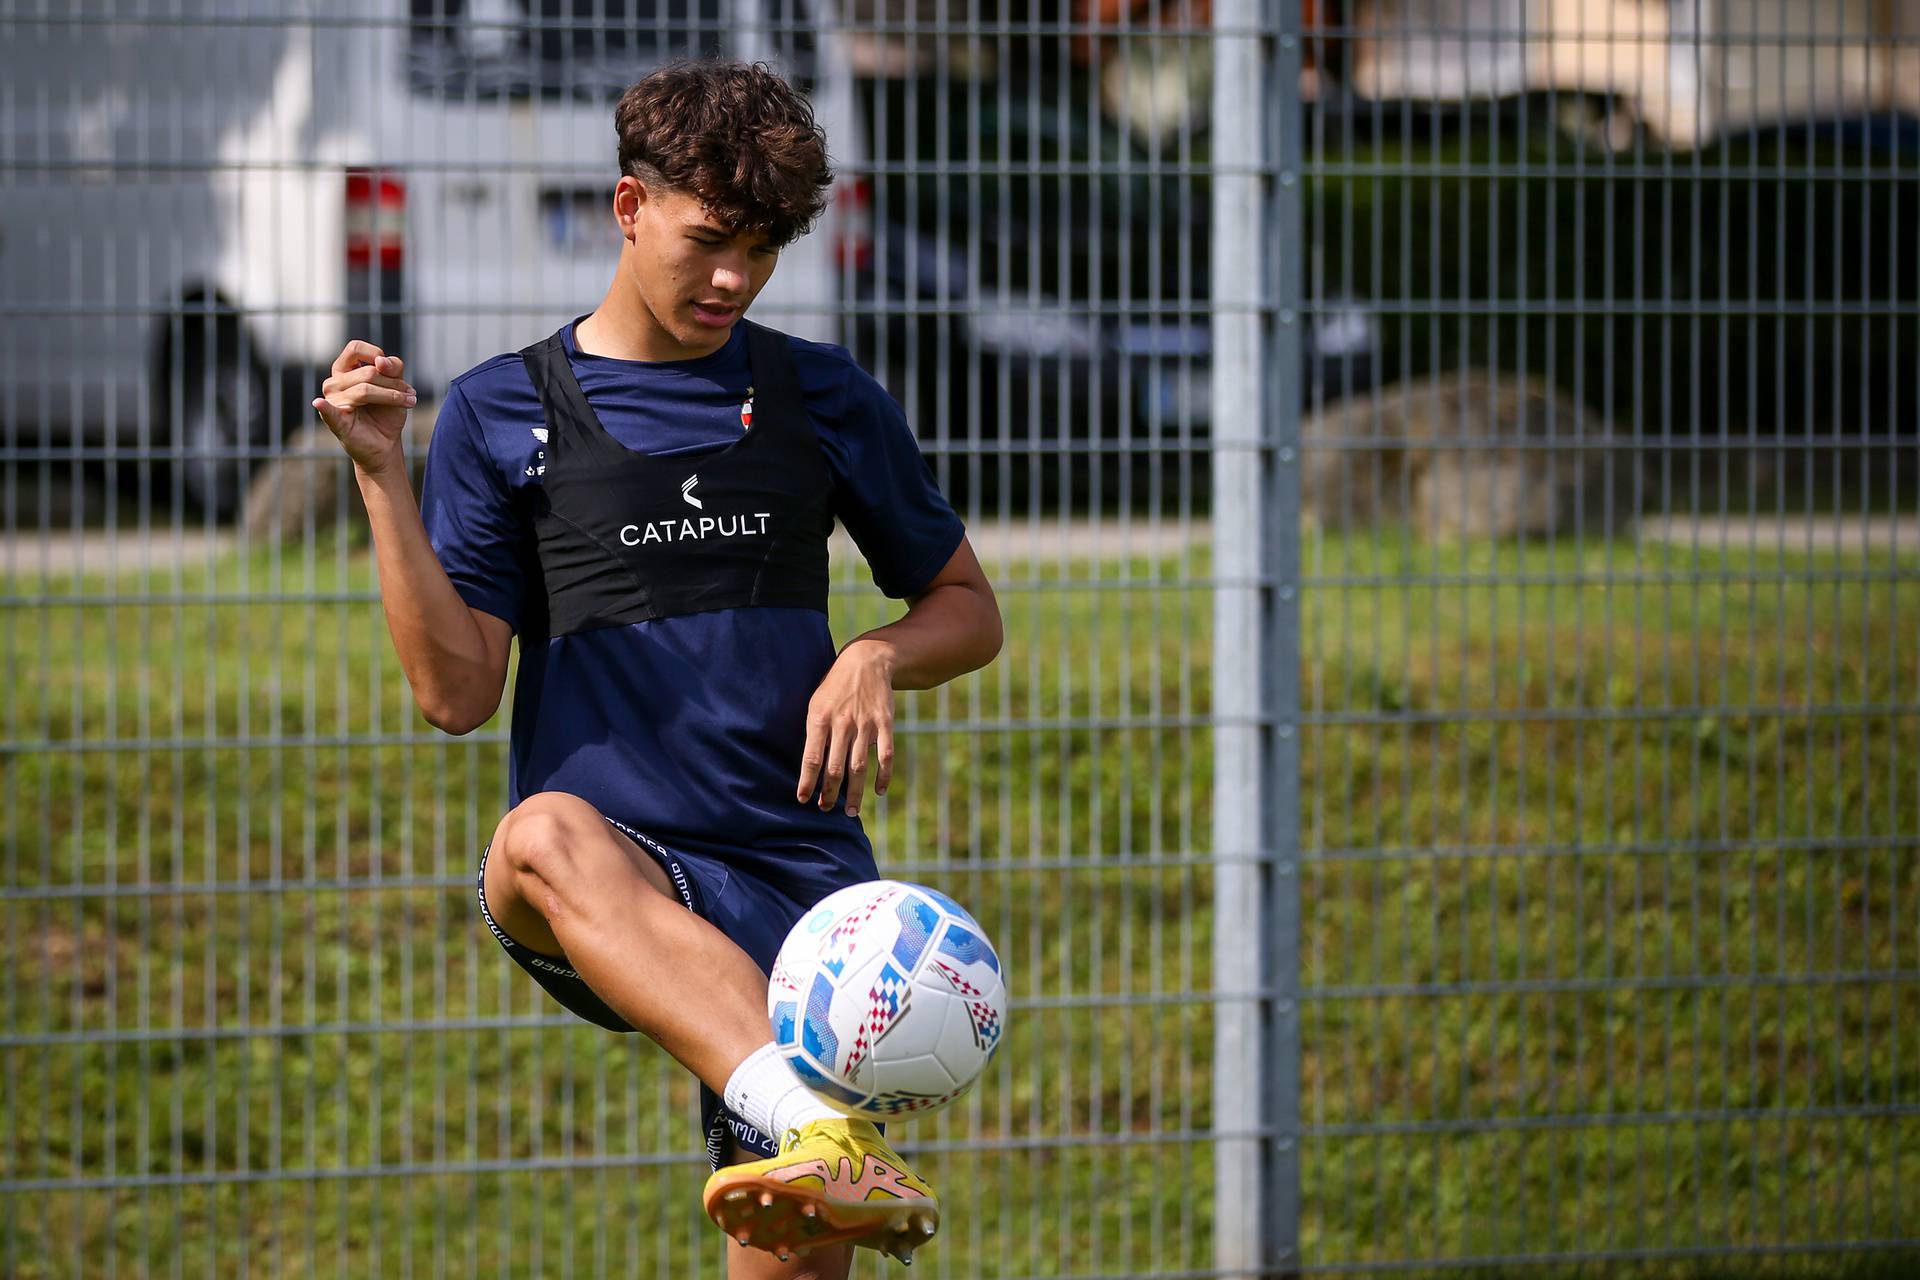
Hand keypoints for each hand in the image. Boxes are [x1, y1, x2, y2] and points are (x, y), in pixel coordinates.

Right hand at [313, 340, 416, 475]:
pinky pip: (328, 412)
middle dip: (394, 383)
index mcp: (343, 370)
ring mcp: (331, 402)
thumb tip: (380, 361)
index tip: (392, 370)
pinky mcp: (335, 422)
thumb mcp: (396, 384)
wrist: (386, 444)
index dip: (376, 354)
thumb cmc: (387, 412)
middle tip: (410, 394)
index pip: (355, 349)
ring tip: (408, 402)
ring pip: (365, 389)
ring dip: (393, 396)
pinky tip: (320, 403)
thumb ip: (392, 368)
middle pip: (368, 372)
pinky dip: (325, 408)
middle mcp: (333, 383)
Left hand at [797, 639, 896, 817]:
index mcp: (819, 718)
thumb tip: (808, 766)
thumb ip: (813, 732)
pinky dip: (883, 776)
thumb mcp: (815, 703)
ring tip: (850, 811)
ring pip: (859, 767)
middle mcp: (842, 723)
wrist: (866, 661)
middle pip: (835, 768)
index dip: (807, 782)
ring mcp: (865, 724)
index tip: (803, 800)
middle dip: (829, 793)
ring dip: (854, 793)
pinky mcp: (885, 723)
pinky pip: (885, 756)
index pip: (811, 759)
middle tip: (826, 809)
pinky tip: (878, 791)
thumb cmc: (834, 687)